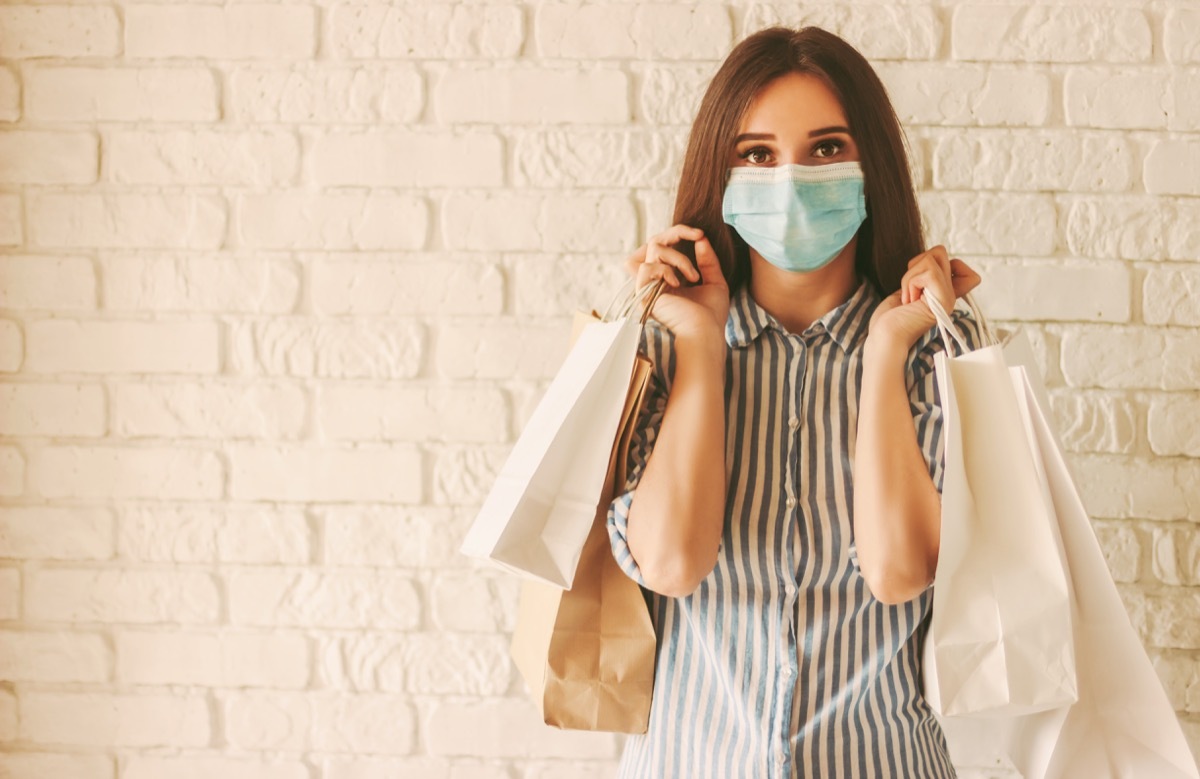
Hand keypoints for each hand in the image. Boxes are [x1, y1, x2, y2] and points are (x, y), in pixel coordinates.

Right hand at [624, 224, 730, 340]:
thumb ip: (707, 260)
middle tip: (697, 235)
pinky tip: (677, 284)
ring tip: (694, 277)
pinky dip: (665, 270)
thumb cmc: (711, 313)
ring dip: (679, 258)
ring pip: (653, 249)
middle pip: (655, 241)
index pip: (665, 246)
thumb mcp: (714, 280)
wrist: (706, 331)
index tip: (700, 235)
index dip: (679, 233)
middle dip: (677, 232)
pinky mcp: (643, 294)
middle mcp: (657, 279)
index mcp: (671, 277)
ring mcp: (649, 286)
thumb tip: (701, 239)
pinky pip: (646, 268)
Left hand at [867, 245, 980, 351]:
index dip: (935, 261)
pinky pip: (928, 270)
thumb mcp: (908, 290)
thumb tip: (934, 255)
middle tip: (910, 289)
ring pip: (932, 257)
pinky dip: (910, 283)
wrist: (884, 339)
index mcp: (942, 292)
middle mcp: (950, 294)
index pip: (959, 264)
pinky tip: (909, 302)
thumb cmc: (889, 318)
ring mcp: (948, 297)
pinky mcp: (942, 299)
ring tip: (908, 298)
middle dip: (915, 264)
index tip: (918, 283)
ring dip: (910, 276)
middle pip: (940, 251)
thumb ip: (922, 276)